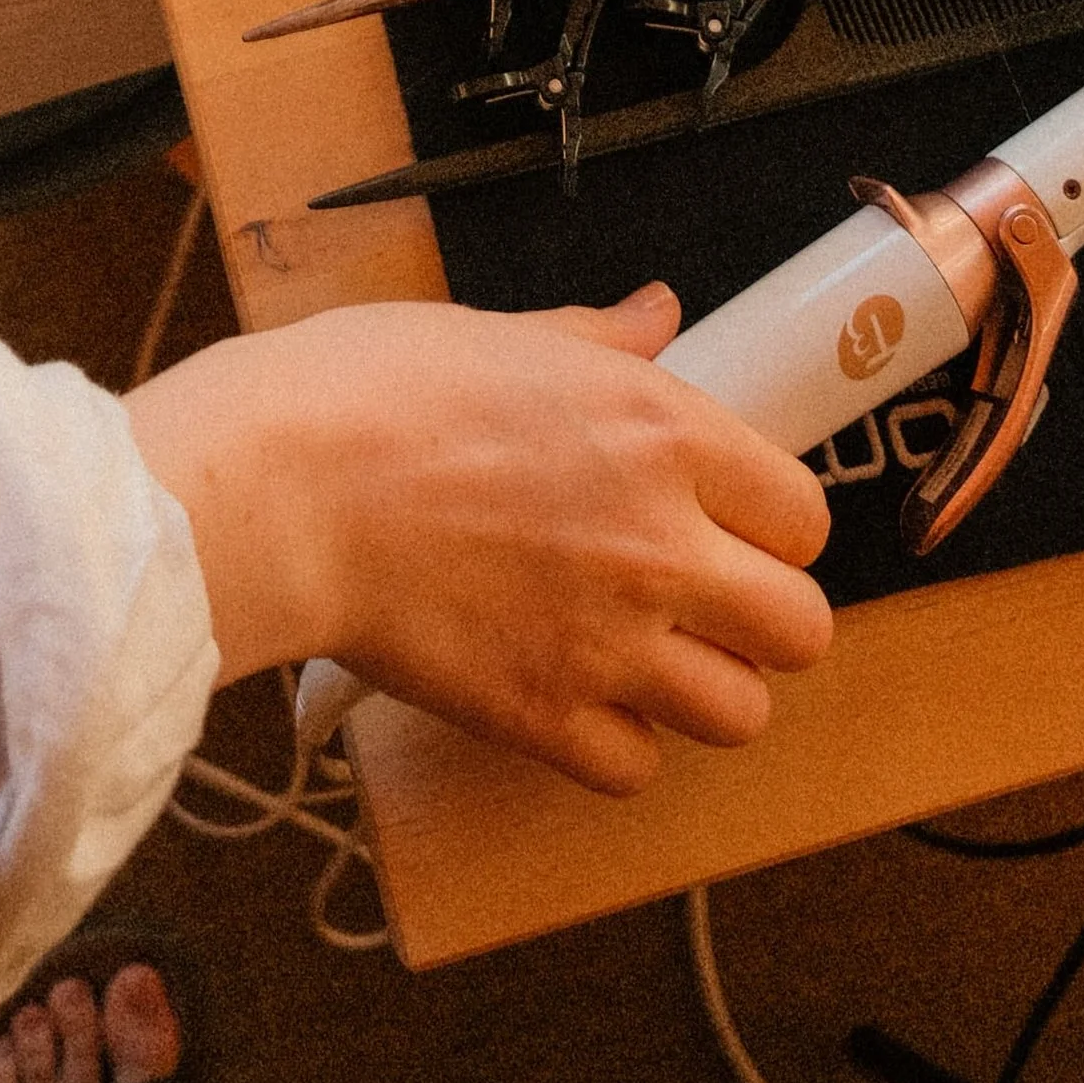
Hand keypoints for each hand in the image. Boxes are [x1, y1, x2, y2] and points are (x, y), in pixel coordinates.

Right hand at [124, 288, 831, 789]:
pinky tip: (571, 694)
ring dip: (701, 689)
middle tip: (703, 600)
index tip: (731, 522)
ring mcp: (608, 643)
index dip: (770, 523)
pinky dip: (614, 744)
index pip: (803, 515)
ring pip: (740, 714)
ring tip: (643, 655)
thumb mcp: (498, 332)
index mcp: (663, 433)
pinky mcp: (543, 718)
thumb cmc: (370, 391)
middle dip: (761, 620)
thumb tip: (658, 313)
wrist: (280, 487)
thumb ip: (599, 339)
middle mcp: (660, 544)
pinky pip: (635, 768)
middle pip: (802, 631)